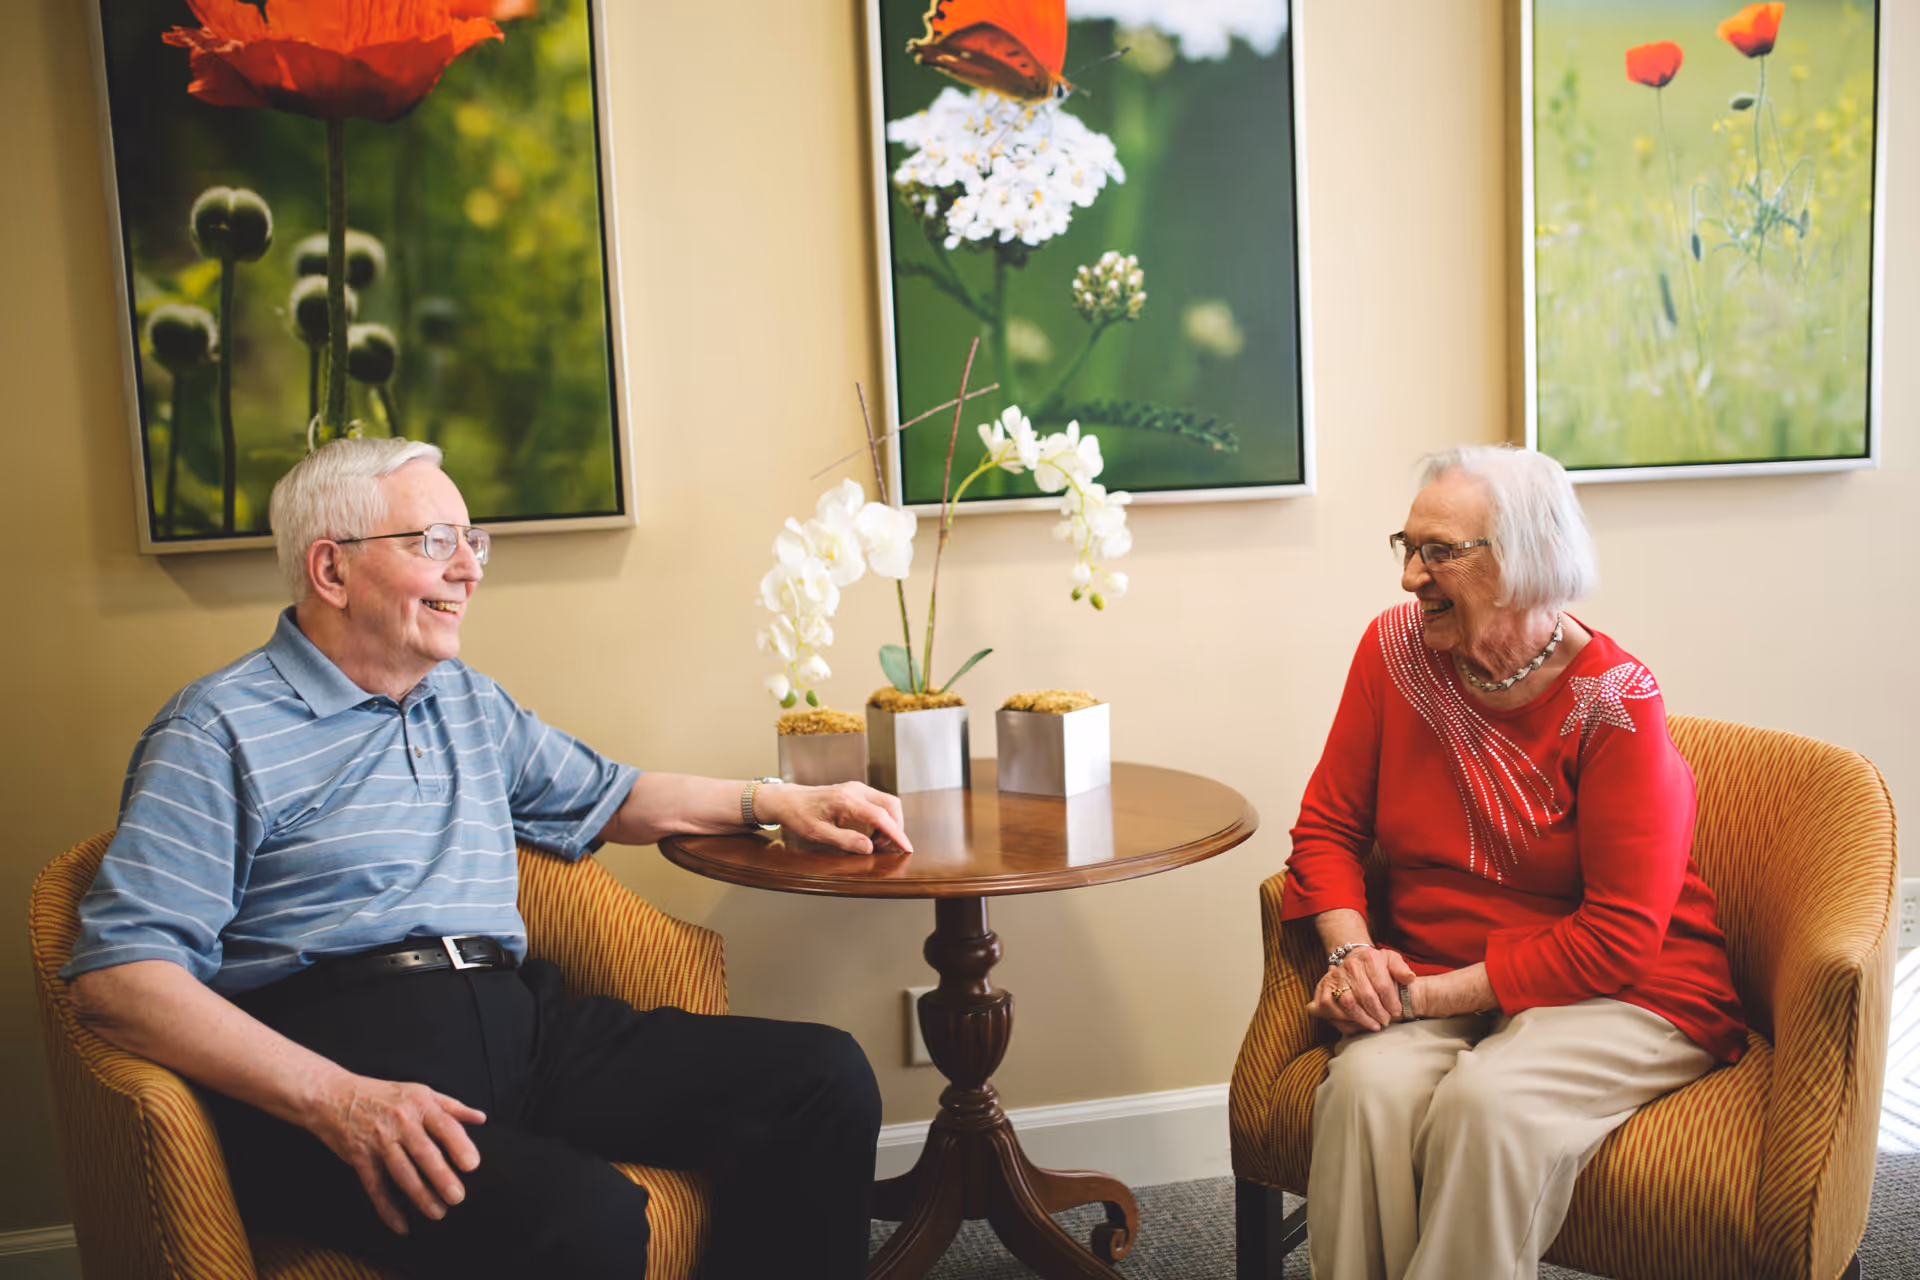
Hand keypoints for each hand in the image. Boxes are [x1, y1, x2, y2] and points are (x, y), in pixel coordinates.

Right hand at [307, 1074, 486, 1234]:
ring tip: (437, 1213)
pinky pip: (375, 1186)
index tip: (472, 1165)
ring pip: (401, 1171)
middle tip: (457, 1197)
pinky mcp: (359, 1157)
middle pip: (424, 1152)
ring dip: (419, 1195)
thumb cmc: (383, 1095)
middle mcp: (400, 1122)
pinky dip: (387, 1208)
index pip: (444, 1126)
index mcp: (419, 1104)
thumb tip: (481, 1118)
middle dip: (441, 1176)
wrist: (333, 1096)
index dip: (459, 1145)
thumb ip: (451, 1106)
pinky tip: (402, 1225)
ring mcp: (378, 1140)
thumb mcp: (419, 1091)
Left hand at [754, 780, 912, 855]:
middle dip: (896, 827)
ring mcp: (857, 788)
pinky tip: (871, 831)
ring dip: (889, 822)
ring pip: (887, 802)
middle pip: (891, 805)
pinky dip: (882, 817)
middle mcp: (855, 790)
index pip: (880, 817)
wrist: (788, 800)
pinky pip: (879, 802)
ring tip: (876, 841)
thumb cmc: (800, 816)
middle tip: (885, 847)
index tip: (906, 847)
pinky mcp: (856, 790)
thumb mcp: (818, 834)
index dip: (896, 833)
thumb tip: (869, 848)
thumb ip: (845, 840)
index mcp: (846, 801)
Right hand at [1304, 945, 1416, 1034]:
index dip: (1391, 1002)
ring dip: (1363, 1019)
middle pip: (1366, 996)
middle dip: (1379, 1013)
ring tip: (1374, 1026)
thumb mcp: (1391, 960)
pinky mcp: (1323, 988)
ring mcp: (1335, 976)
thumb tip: (1409, 978)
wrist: (1352, 959)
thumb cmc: (1375, 965)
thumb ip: (1401, 969)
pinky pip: (1331, 1008)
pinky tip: (1356, 1024)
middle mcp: (1350, 965)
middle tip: (1386, 1022)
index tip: (1396, 1012)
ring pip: (1348, 1004)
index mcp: (1369, 958)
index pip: (1383, 985)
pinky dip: (1343, 1019)